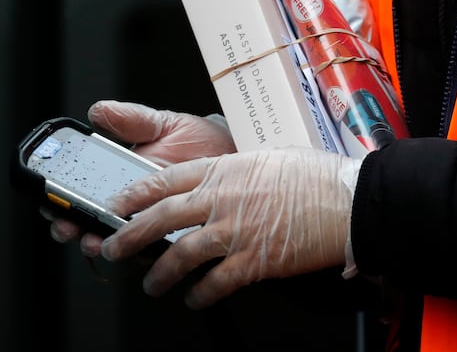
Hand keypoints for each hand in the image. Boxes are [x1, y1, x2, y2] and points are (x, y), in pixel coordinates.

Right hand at [43, 100, 237, 253]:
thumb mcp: (166, 124)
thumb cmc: (203, 141)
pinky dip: (145, 255)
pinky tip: (141, 251)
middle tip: (72, 227)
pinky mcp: (179, 241)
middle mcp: (136, 208)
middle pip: (93, 224)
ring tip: (99, 241)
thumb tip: (98, 110)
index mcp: (125, 180)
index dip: (62, 202)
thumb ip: (132, 120)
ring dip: (103, 245)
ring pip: (120, 244)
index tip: (52, 203)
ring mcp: (156, 226)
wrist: (240, 157)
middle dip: (75, 229)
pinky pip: (158, 255)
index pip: (83, 195)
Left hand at [100, 147, 361, 308]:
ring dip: (160, 273)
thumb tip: (221, 181)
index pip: (165, 180)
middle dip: (130, 236)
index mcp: (224, 169)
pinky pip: (216, 282)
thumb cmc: (313, 175)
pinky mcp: (254, 260)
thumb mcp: (266, 157)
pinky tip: (194, 300)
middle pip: (162, 218)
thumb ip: (235, 170)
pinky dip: (201, 294)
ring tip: (150, 284)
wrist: (345, 200)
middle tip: (112, 248)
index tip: (117, 204)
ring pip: (181, 254)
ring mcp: (236, 231)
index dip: (134, 194)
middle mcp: (222, 199)